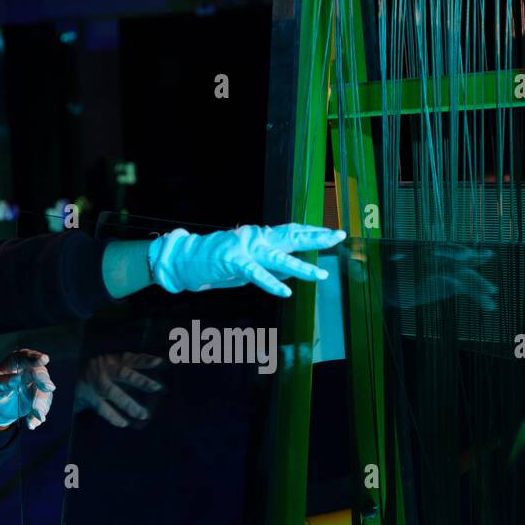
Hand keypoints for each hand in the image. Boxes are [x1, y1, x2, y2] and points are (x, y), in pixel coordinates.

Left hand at [0, 349, 55, 429]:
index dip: (35, 358)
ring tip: (36, 417)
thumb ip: (3, 383)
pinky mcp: (38, 398)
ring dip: (41, 404)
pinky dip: (38, 415)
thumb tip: (16, 378)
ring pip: (44, 392)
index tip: (44, 359)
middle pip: (40, 374)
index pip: (25, 357)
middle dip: (44, 381)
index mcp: (14, 364)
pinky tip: (32, 423)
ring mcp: (34, 385)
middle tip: (48, 388)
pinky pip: (43, 405)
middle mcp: (27, 372)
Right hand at [75, 352, 164, 427]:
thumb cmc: (96, 374)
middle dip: (141, 381)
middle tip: (158, 388)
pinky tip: (124, 423)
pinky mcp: (86, 396)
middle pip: (124, 374)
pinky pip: (101, 407)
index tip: (161, 362)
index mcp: (112, 360)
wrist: (67, 378)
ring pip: (113, 392)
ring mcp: (94, 382)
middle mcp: (103, 368)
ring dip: (130, 404)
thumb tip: (156, 372)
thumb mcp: (110, 366)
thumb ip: (128, 369)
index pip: (131, 359)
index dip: (145, 360)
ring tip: (144, 414)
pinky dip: (113, 416)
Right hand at [148, 223, 346, 296]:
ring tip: (320, 275)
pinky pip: (256, 274)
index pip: (293, 232)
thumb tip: (291, 275)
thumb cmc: (218, 263)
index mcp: (262, 237)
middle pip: (292, 237)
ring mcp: (246, 249)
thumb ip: (270, 267)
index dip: (313, 232)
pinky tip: (285, 292)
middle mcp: (257, 239)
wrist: (187, 259)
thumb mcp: (249, 265)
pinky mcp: (233, 262)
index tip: (333, 233)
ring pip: (278, 257)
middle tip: (337, 236)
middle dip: (316, 238)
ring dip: (301, 267)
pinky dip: (271, 283)